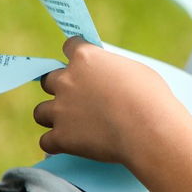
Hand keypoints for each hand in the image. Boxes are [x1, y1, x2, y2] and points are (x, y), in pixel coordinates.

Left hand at [33, 36, 190, 163]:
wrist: (148, 129)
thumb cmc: (150, 97)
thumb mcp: (135, 71)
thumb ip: (113, 71)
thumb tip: (109, 78)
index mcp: (86, 58)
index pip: (70, 46)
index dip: (76, 55)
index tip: (80, 62)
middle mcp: (67, 80)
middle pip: (49, 80)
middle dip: (60, 88)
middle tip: (78, 99)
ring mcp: (60, 109)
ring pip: (40, 112)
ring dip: (53, 117)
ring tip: (71, 125)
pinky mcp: (61, 137)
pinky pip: (46, 141)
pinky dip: (56, 144)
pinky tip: (69, 145)